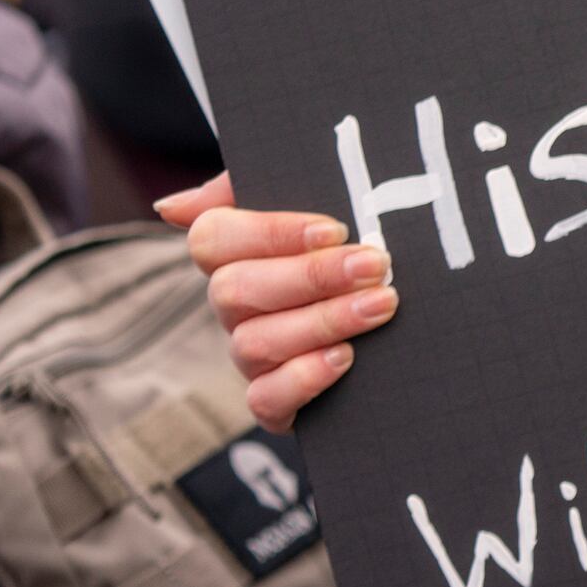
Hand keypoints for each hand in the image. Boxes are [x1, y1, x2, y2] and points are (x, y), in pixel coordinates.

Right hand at [155, 173, 395, 431]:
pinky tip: (345, 358)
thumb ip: (260, 184)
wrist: (412, 328)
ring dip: (323, 321)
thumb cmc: (354, 247)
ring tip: (382, 304)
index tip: (333, 228)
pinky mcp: (276, 402)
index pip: (212, 238)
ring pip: (254, 343)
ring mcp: (251, 356)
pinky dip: (304, 378)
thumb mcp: (324, 201)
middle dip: (310, 276)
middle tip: (375, 265)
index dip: (269, 233)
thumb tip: (174, 205)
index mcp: (238, 255)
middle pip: (234, 290)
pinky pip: (265, 399)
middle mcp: (234, 306)